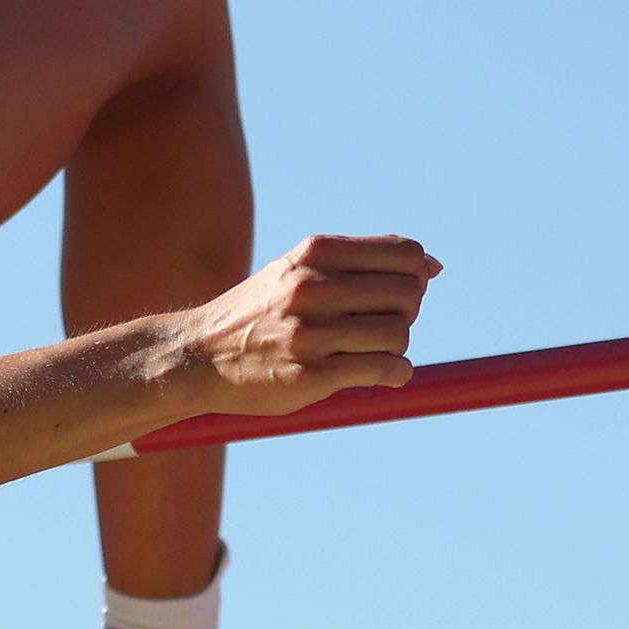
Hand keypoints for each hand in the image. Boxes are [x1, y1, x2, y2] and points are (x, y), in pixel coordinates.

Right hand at [167, 234, 441, 414]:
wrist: (195, 356)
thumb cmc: (256, 313)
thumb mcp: (296, 269)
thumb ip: (358, 262)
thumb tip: (433, 266)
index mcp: (314, 254)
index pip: (406, 254)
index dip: (414, 276)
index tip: (395, 294)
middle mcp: (312, 288)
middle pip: (408, 294)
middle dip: (406, 312)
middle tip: (380, 326)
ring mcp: (310, 333)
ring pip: (399, 333)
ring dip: (396, 347)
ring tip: (370, 352)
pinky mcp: (310, 374)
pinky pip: (384, 369)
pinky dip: (394, 373)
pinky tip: (379, 373)